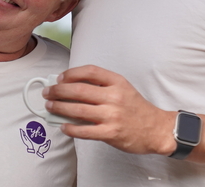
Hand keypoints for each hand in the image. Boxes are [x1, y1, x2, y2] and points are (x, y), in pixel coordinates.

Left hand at [43, 65, 174, 154]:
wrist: (156, 129)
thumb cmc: (137, 108)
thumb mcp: (123, 89)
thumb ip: (101, 86)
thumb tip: (71, 87)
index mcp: (117, 82)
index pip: (89, 71)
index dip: (70, 73)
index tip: (60, 78)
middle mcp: (114, 96)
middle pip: (78, 90)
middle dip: (58, 91)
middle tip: (48, 92)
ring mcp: (112, 115)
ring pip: (77, 110)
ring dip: (59, 108)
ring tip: (50, 107)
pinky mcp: (110, 133)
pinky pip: (84, 130)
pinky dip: (70, 128)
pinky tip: (63, 126)